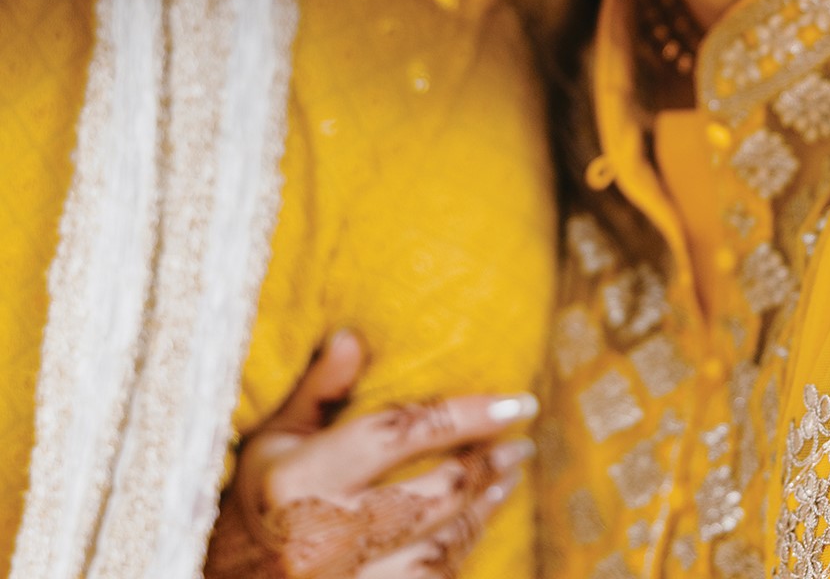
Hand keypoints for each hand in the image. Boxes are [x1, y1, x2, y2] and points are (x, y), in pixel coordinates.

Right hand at [205, 331, 537, 578]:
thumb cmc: (245, 504)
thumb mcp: (268, 442)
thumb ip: (315, 392)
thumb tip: (352, 336)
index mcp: (296, 481)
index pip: (398, 434)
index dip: (465, 416)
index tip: (517, 403)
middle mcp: (318, 536)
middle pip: (429, 495)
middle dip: (483, 466)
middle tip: (520, 440)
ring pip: (435, 552)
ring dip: (480, 514)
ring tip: (508, 479)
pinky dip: (456, 556)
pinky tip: (473, 528)